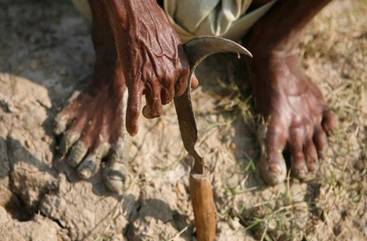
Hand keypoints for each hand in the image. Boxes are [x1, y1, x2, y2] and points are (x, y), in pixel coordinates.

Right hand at [105, 0, 196, 134]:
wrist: (136, 16)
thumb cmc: (157, 28)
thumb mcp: (178, 47)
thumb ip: (186, 68)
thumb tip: (196, 83)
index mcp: (181, 69)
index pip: (179, 93)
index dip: (171, 94)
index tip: (164, 92)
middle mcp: (169, 77)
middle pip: (166, 101)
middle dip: (160, 100)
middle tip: (152, 96)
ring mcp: (152, 80)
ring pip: (154, 108)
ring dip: (150, 111)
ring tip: (145, 110)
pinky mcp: (134, 81)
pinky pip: (134, 107)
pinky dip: (133, 121)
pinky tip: (132, 131)